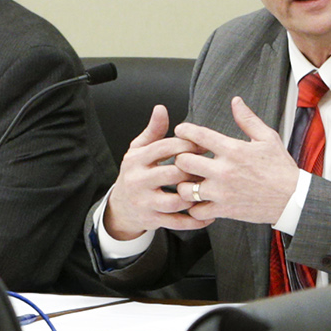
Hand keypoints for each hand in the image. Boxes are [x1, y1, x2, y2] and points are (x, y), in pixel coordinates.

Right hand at [103, 105, 208, 239]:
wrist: (120, 206)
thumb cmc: (137, 172)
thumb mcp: (139, 150)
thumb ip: (153, 131)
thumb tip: (161, 108)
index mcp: (136, 160)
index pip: (165, 147)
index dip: (187, 145)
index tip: (204, 145)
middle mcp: (138, 181)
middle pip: (172, 174)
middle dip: (194, 171)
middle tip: (210, 169)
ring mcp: (145, 202)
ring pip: (175, 200)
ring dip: (195, 196)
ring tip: (207, 190)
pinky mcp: (152, 220)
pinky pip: (177, 222)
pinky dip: (196, 221)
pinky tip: (209, 215)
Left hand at [172, 97, 302, 225]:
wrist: (293, 198)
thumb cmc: (281, 168)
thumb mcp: (268, 138)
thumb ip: (248, 119)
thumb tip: (236, 102)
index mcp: (233, 149)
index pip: (198, 135)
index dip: (184, 130)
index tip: (181, 132)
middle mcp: (224, 170)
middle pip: (183, 161)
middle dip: (181, 158)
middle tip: (186, 159)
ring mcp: (222, 192)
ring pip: (185, 188)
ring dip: (185, 184)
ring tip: (191, 182)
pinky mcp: (224, 210)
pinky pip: (196, 211)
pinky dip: (195, 208)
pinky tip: (200, 201)